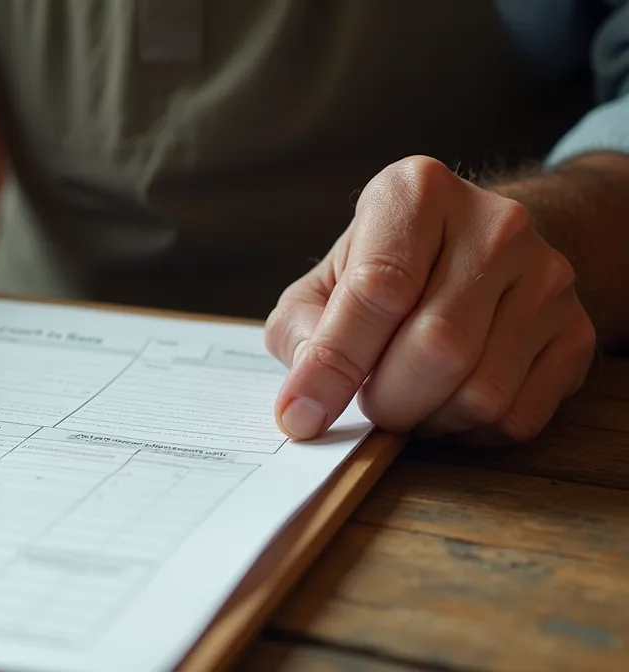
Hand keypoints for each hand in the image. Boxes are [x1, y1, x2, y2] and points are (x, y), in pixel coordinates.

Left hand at [265, 156, 595, 444]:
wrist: (479, 254)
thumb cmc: (385, 271)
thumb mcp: (324, 282)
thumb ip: (300, 331)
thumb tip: (303, 401)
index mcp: (418, 193)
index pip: (378, 290)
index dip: (334, 365)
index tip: (301, 414)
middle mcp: (495, 225)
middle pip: (437, 347)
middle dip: (386, 399)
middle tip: (366, 404)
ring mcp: (547, 277)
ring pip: (481, 392)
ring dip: (427, 420)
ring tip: (406, 398)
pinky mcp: (575, 330)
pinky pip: (517, 416)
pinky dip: (469, 432)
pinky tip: (447, 403)